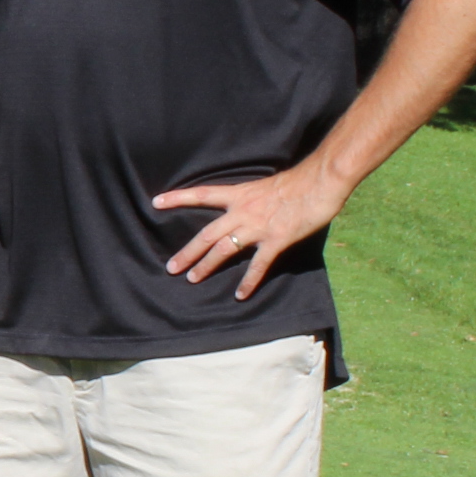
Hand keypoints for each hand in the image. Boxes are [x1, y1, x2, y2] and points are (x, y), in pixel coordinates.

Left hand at [153, 161, 351, 299]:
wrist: (320, 180)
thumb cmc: (297, 181)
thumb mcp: (265, 185)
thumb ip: (251, 200)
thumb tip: (243, 210)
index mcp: (239, 194)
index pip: (201, 194)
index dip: (178, 198)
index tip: (155, 202)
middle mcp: (243, 211)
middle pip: (207, 234)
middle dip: (188, 252)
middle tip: (170, 267)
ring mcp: (258, 227)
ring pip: (224, 249)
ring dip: (207, 266)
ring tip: (192, 279)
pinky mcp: (276, 239)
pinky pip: (258, 265)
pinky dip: (248, 281)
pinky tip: (240, 295)